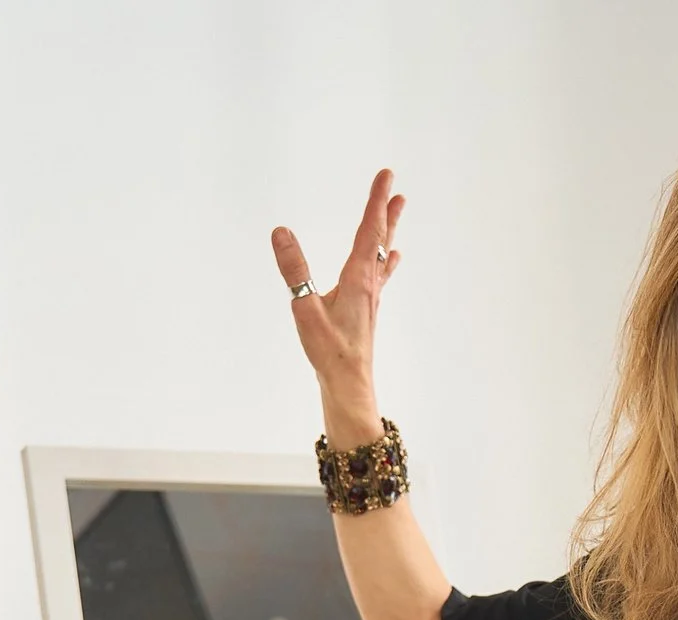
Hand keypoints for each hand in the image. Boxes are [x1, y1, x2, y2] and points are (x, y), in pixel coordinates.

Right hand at [270, 169, 404, 431]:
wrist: (349, 385)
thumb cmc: (329, 352)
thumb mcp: (304, 310)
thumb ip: (294, 271)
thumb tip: (281, 232)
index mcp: (358, 279)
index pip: (368, 230)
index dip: (376, 200)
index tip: (387, 175)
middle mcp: (369, 284)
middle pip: (379, 238)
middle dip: (386, 211)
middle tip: (396, 186)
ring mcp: (370, 297)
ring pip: (380, 254)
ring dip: (387, 230)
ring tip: (396, 213)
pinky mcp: (365, 310)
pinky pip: (378, 274)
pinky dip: (383, 258)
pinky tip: (390, 258)